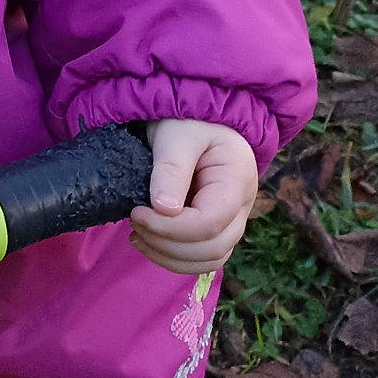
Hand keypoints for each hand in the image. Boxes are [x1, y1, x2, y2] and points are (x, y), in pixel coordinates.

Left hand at [130, 118, 258, 274]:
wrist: (195, 118)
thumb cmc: (188, 120)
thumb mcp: (177, 135)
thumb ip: (171, 169)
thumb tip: (163, 210)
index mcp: (237, 180)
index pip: (210, 223)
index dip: (171, 228)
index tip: (137, 212)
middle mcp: (242, 206)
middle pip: (213, 247)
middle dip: (168, 243)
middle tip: (134, 220)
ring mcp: (232, 220)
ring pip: (209, 259)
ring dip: (170, 256)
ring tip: (137, 235)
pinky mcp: (215, 227)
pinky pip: (201, 256)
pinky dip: (173, 257)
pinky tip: (146, 241)